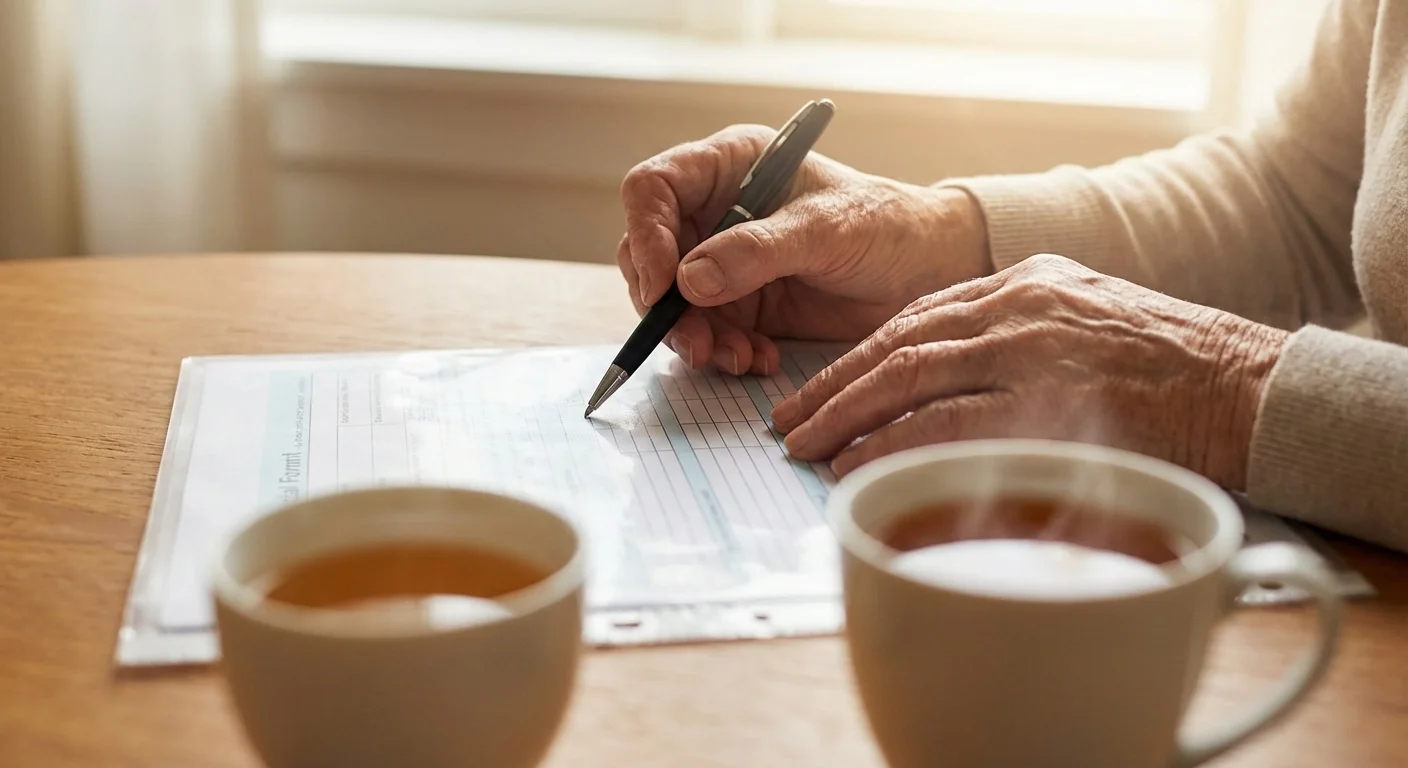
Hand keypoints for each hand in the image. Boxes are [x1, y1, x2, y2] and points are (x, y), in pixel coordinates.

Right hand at [618, 124, 987, 374]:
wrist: (929, 271)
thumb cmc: (886, 225)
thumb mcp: (825, 230)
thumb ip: (757, 251)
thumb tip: (688, 281)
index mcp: (728, 166)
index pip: (652, 190)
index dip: (645, 236)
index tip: (665, 285)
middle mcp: (714, 211)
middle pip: (649, 253)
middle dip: (665, 304)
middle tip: (694, 342)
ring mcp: (723, 260)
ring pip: (672, 302)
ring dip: (695, 337)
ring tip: (736, 358)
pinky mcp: (740, 305)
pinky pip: (706, 332)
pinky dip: (723, 352)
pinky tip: (758, 360)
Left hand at [771, 254, 1290, 490]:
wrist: (1250, 387)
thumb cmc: (1173, 369)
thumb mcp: (1086, 324)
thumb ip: (1019, 343)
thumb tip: (947, 393)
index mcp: (1026, 281)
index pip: (916, 316)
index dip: (855, 358)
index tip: (818, 388)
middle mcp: (1020, 305)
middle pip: (896, 343)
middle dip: (831, 388)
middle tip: (787, 423)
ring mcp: (1032, 349)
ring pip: (908, 376)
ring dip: (844, 416)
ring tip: (804, 448)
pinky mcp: (1049, 399)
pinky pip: (946, 423)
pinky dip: (892, 444)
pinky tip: (857, 465)